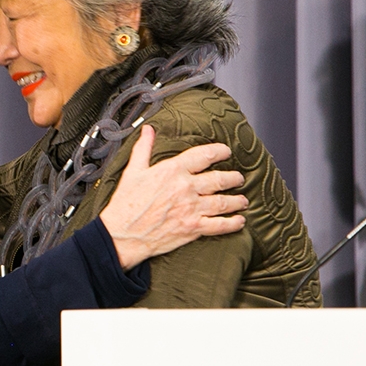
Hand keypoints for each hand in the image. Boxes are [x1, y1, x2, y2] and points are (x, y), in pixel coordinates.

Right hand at [99, 125, 246, 268]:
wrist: (123, 234)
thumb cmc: (126, 203)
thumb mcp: (133, 171)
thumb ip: (144, 149)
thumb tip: (148, 130)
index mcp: (172, 171)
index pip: (204, 155)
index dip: (219, 152)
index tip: (226, 152)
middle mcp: (186, 188)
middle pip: (219, 179)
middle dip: (233, 178)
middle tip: (238, 178)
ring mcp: (192, 209)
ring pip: (223, 202)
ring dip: (236, 200)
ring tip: (242, 199)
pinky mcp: (193, 228)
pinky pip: (220, 225)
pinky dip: (232, 223)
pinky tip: (239, 221)